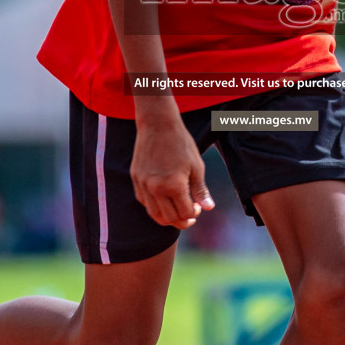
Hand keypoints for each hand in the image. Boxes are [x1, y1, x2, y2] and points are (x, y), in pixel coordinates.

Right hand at [131, 112, 215, 228]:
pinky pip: (144, 202)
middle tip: (190, 214)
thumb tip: (208, 208)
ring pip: (154, 214)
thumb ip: (200, 190)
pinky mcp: (135, 179)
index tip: (198, 207)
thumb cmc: (181, 143)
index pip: (185, 213)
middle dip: (182, 220)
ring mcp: (143, 185)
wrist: (158, 124)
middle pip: (169, 218)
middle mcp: (156, 188)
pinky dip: (154, 206)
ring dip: (167, 218)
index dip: (195, 213)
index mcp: (174, 185)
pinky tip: (164, 201)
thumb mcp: (196, 166)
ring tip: (177, 213)